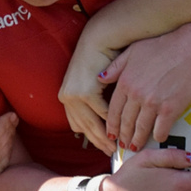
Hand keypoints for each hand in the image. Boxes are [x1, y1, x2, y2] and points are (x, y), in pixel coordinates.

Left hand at [58, 32, 118, 154]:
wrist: (100, 38)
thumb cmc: (100, 57)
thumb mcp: (93, 81)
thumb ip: (94, 99)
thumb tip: (101, 118)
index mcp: (67, 96)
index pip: (77, 123)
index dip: (90, 136)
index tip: (102, 145)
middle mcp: (67, 98)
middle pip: (84, 127)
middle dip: (99, 141)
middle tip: (112, 152)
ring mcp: (75, 95)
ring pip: (92, 124)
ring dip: (106, 137)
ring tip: (118, 146)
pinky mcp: (86, 93)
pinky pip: (102, 112)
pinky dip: (112, 121)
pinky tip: (122, 128)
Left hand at [100, 32, 190, 153]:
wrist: (190, 49)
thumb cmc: (163, 46)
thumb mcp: (133, 50)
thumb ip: (116, 66)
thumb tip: (100, 78)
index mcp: (125, 82)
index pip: (113, 109)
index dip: (111, 125)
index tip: (111, 134)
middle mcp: (136, 95)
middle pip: (125, 122)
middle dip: (123, 136)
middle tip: (122, 145)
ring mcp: (153, 104)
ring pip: (141, 129)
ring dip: (137, 140)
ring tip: (135, 147)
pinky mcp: (170, 109)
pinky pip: (160, 129)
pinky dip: (158, 136)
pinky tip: (157, 138)